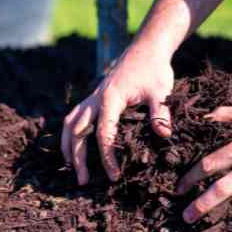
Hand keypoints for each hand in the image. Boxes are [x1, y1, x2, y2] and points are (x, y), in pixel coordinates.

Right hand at [61, 45, 174, 183]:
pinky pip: (74, 117)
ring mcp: (91, 98)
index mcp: (110, 99)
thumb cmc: (154, 70)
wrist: (145, 49)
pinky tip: (73, 147)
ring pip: (70, 124)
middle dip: (77, 157)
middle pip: (78, 132)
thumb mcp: (161, 91)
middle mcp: (95, 99)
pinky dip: (70, 134)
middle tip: (82, 181)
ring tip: (71, 168)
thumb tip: (163, 136)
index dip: (107, 157)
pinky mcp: (92, 99)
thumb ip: (160, 113)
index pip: (103, 133)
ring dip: (68, 146)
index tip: (114, 175)